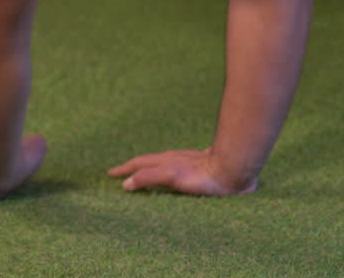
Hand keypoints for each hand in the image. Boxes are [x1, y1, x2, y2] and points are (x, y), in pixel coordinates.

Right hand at [107, 148, 257, 196]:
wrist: (232, 168)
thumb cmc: (203, 176)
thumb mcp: (171, 177)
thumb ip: (149, 178)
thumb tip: (126, 183)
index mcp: (165, 162)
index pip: (139, 164)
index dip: (124, 170)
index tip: (110, 174)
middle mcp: (174, 159)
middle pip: (148, 162)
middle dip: (133, 168)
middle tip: (120, 174)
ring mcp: (186, 161)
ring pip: (161, 163)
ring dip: (148, 169)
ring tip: (141, 174)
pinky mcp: (199, 166)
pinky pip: (175, 167)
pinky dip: (164, 171)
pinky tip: (172, 175)